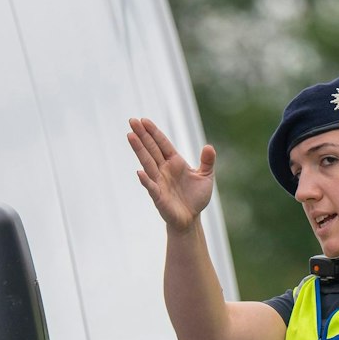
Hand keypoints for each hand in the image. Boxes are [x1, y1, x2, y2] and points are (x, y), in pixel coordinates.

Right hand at [126, 117, 215, 232]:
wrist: (191, 219)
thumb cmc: (196, 198)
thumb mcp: (206, 177)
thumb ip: (207, 162)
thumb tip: (209, 147)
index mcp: (174, 162)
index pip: (162, 144)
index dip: (153, 132)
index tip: (144, 120)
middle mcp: (164, 170)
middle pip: (151, 149)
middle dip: (142, 135)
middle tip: (131, 121)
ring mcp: (159, 182)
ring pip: (147, 163)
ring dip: (139, 150)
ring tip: (130, 136)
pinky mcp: (159, 197)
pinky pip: (151, 187)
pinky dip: (146, 180)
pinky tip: (139, 172)